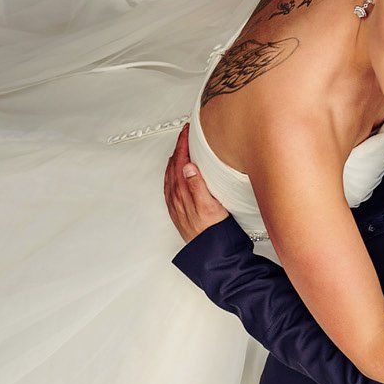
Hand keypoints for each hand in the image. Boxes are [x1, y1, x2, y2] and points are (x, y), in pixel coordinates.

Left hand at [164, 124, 229, 242]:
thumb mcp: (210, 206)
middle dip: (179, 147)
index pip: (181, 160)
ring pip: (170, 175)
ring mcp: (175, 204)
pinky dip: (171, 174)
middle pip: (174, 165)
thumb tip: (187, 166)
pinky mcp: (177, 210)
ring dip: (175, 159)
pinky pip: (169, 186)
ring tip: (180, 148)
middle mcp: (176, 197)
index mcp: (183, 192)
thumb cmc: (213, 231)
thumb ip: (197, 185)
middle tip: (185, 134)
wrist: (210, 252)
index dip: (184, 143)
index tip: (187, 130)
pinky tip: (175, 174)